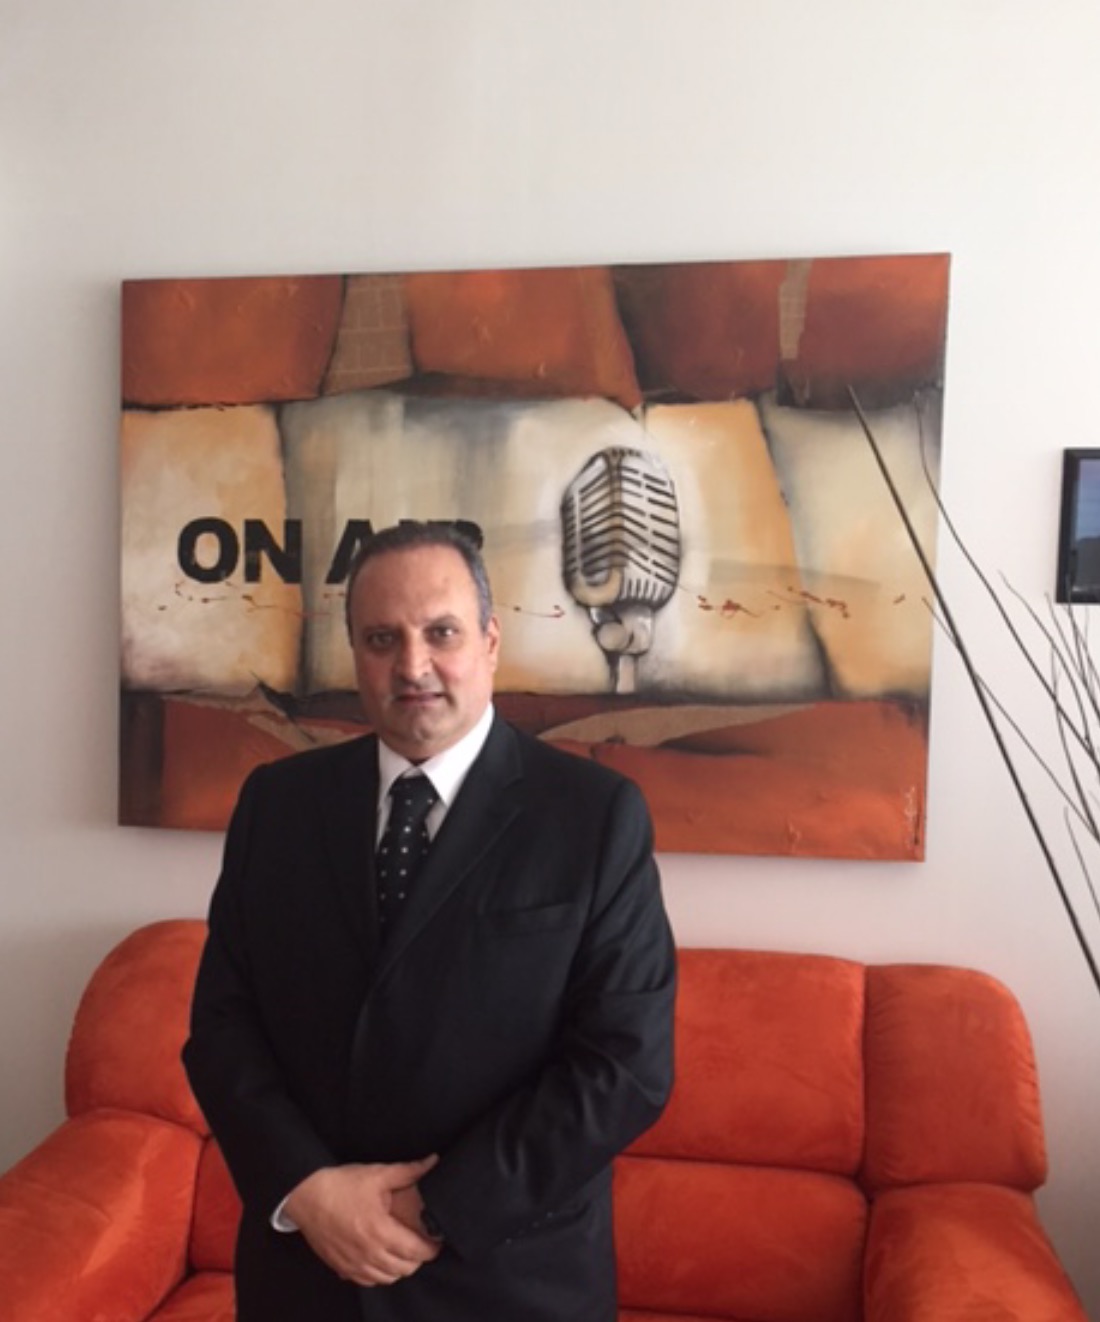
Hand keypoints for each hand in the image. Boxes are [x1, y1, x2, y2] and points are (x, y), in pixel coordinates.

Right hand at [283, 1156, 440, 1286]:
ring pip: (387, 1278)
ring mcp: (354, 1264)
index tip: (437, 1240)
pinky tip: (380, 1258)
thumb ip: (408, 1171)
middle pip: (404, 1269)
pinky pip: (368, 1281)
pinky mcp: (342, 1268)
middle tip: (421, 1243)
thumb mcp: (377, 1174)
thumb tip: (432, 1162)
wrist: (306, 1197)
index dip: (431, 1248)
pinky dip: (379, 1274)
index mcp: (380, 1232)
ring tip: (403, 1251)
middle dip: (418, 1258)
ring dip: (399, 1268)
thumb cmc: (342, 1185)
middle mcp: (368, 1254)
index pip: (416, 1252)